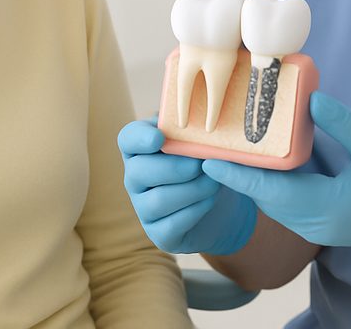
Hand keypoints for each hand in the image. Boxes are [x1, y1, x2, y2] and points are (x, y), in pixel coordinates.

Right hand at [117, 119, 256, 255]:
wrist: (223, 206)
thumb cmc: (208, 164)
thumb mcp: (202, 142)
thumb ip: (194, 128)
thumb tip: (201, 115)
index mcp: (142, 149)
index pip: (127, 139)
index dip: (140, 138)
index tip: (159, 138)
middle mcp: (136, 178)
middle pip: (139, 171)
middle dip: (174, 167)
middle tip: (201, 164)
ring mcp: (144, 208)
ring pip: (157, 200)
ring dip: (191, 190)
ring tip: (214, 182)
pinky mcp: (159, 234)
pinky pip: (171, 224)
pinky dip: (195, 210)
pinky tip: (210, 200)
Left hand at [201, 92, 350, 263]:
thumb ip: (344, 123)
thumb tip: (310, 100)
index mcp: (327, 208)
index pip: (272, 193)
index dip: (238, 176)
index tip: (207, 161)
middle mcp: (314, 224)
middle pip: (265, 198)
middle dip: (237, 173)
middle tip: (210, 144)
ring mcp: (315, 227)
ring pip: (272, 201)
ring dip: (252, 178)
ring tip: (227, 147)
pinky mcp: (317, 222)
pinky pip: (285, 202)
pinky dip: (270, 182)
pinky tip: (261, 157)